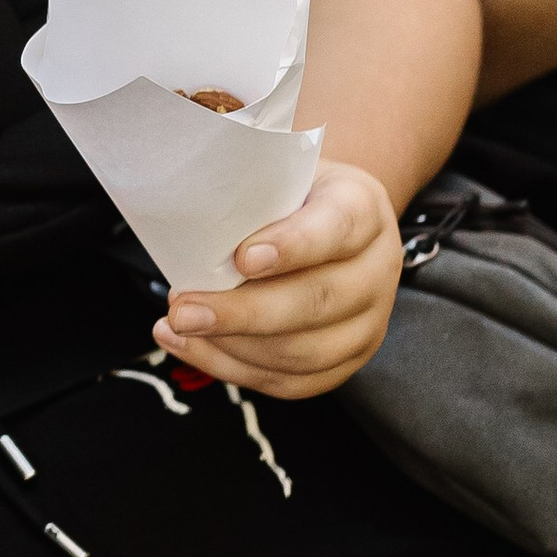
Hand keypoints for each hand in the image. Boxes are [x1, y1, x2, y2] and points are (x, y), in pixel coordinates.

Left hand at [156, 154, 402, 398]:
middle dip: (244, 313)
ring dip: (233, 346)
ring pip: (304, 352)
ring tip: (178, 326)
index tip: (241, 258)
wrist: (328, 221)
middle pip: (318, 301)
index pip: (337, 228)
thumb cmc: (289, 197)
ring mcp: (368, 321)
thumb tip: (187, 226)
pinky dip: (234, 368)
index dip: (292, 247)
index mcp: (363, 208)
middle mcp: (377, 268)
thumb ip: (248, 194)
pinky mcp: (346, 362)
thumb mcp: (278, 175)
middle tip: (184, 310)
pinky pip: (291, 381)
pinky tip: (190, 347)